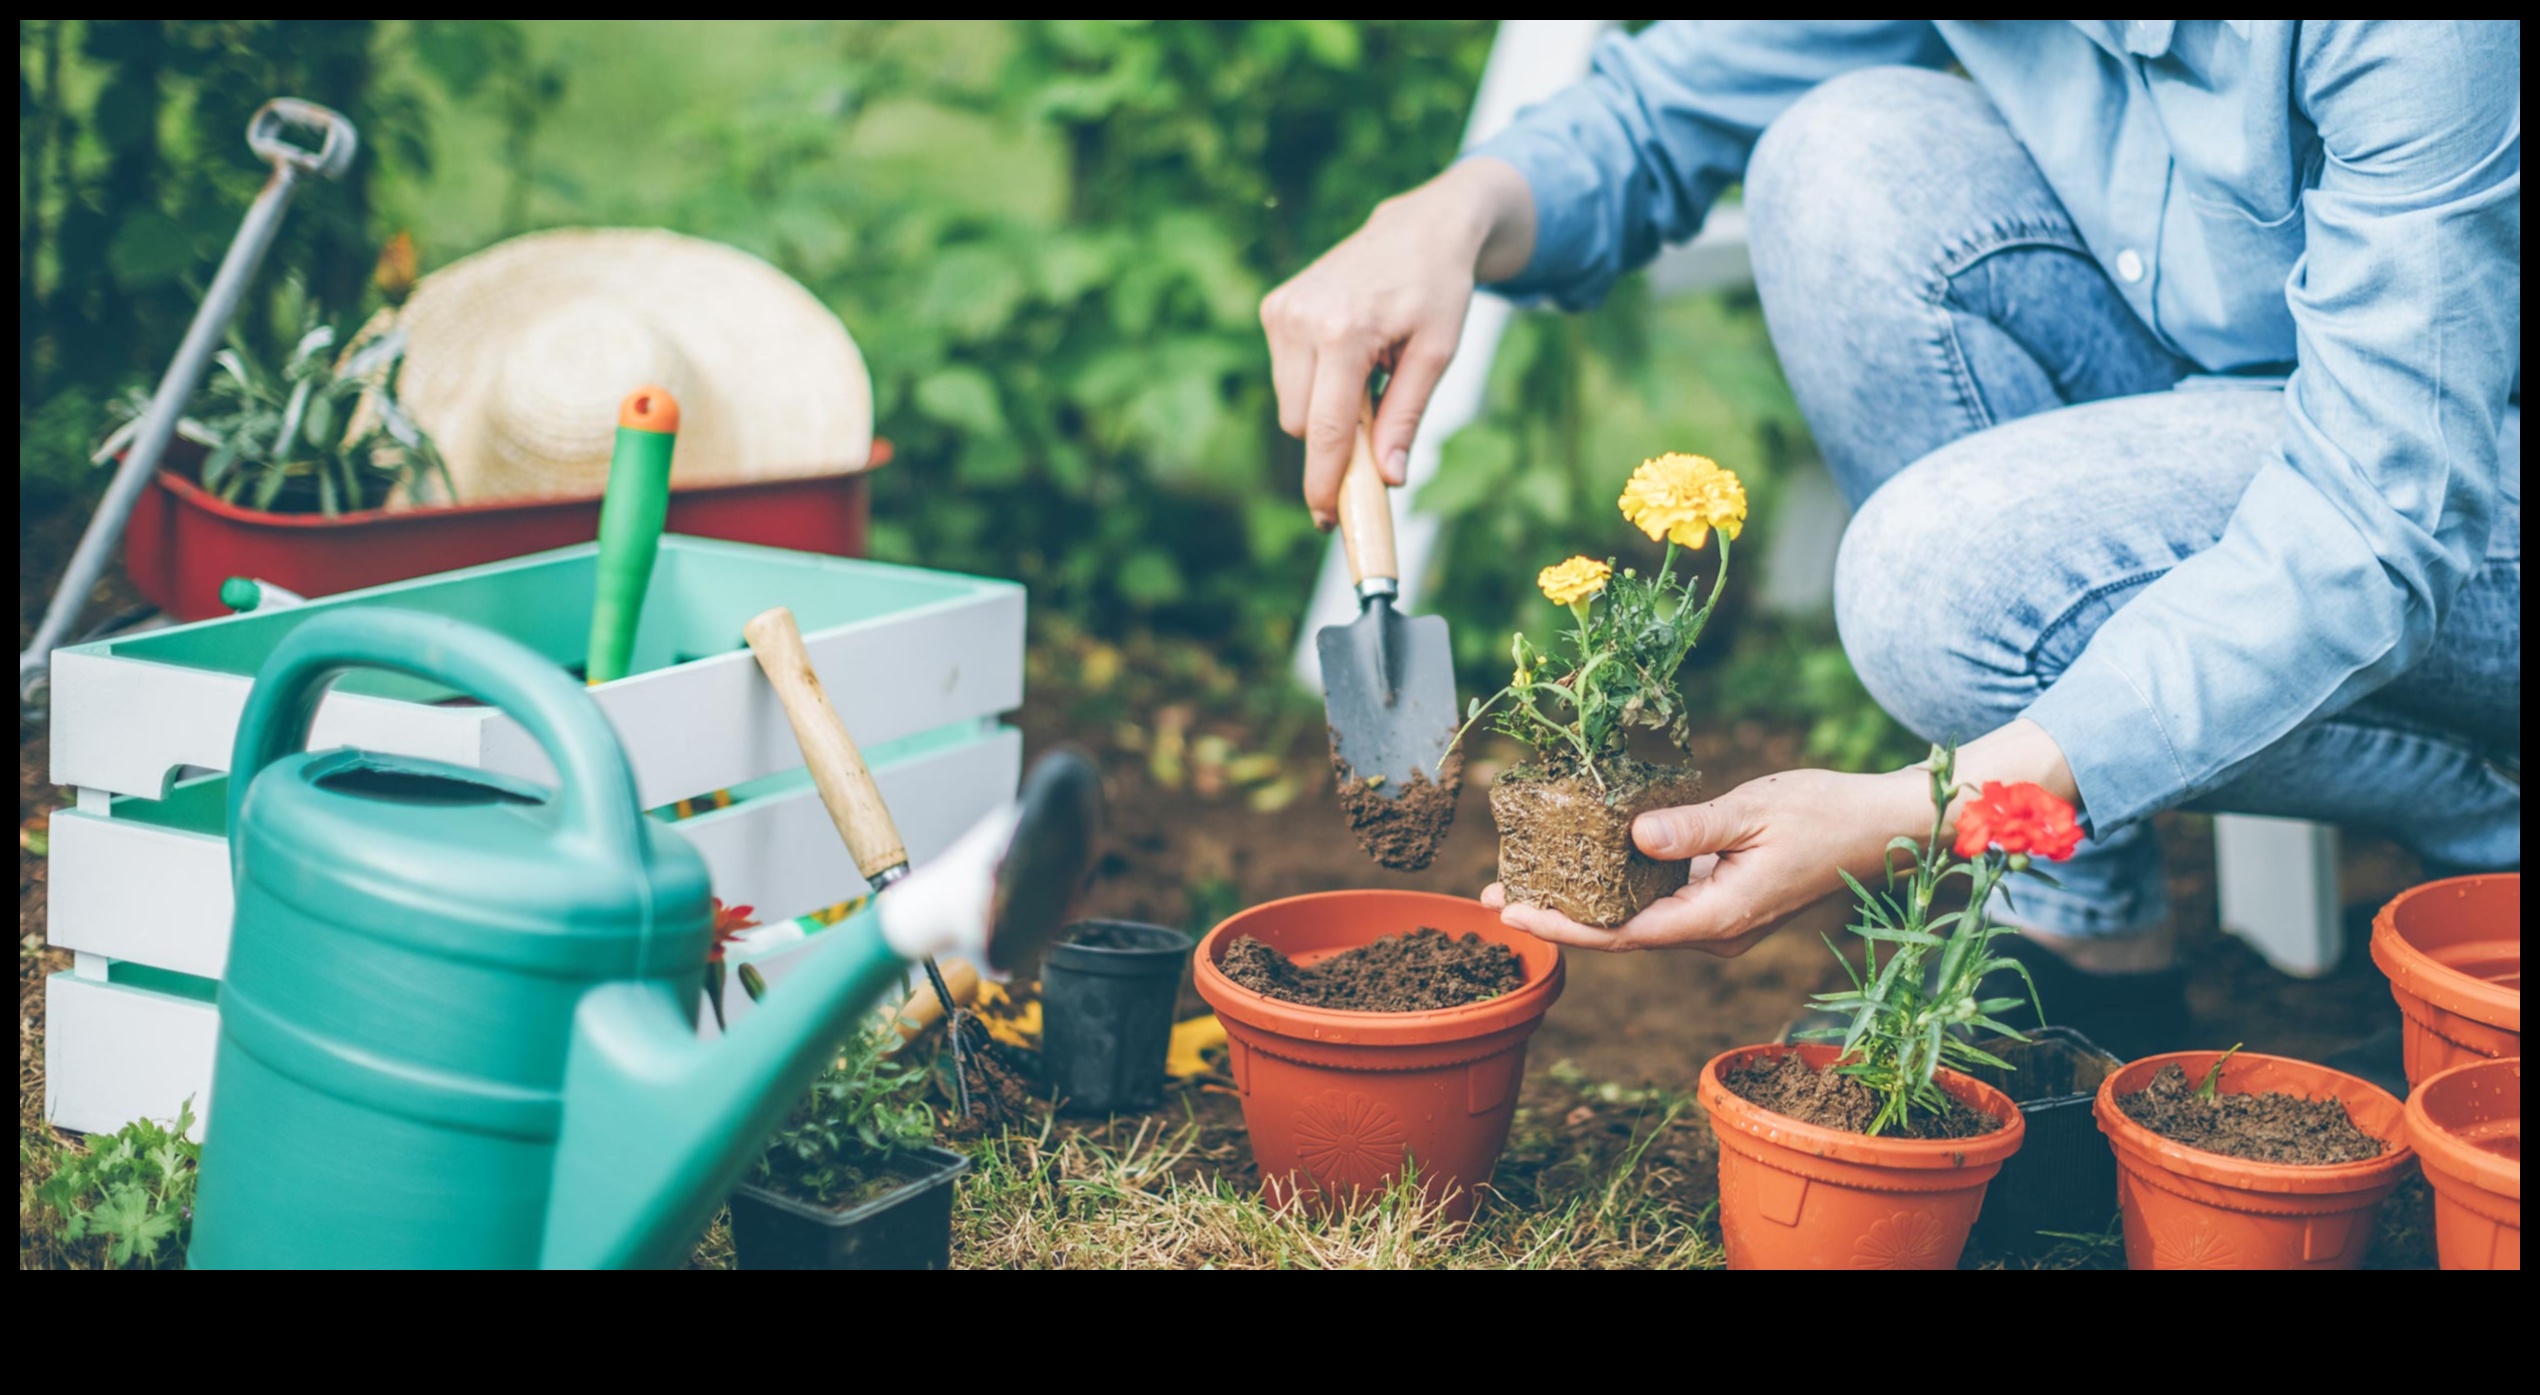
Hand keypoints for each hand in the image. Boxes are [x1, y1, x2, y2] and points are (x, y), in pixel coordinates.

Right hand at [1260, 157, 1534, 526]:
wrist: (1420, 228)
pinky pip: (1287, 376)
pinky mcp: (1275, 307)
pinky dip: (1316, 381)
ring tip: (1370, 371)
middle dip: (1333, 440)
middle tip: (1377, 428)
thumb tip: (1389, 478)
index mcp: (1344, 332)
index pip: (1324, 429)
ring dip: (1325, 407)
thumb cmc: (1437, 290)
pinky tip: (1350, 352)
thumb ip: (1407, 417)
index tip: (1327, 519)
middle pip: (1301, 424)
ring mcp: (1282, 311)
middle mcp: (1301, 320)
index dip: (1323, 482)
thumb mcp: (1437, 355)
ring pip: (1290, 404)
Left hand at [1485, 720, 2080, 955]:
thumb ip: (1693, 828)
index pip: (1622, 933)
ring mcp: (1717, 920)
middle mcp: (1712, 931)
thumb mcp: (1753, 810)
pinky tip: (1584, 862)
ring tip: (1522, 878)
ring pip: (1635, 919)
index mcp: (1717, 918)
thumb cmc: (1824, 814)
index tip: (1513, 913)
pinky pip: (1657, 902)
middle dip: (1556, 916)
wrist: (1881, 829)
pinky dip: (1616, 886)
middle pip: (1618, 932)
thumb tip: (1634, 834)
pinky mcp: (1721, 901)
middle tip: (1494, 894)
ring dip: (1581, 901)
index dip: (1563, 926)